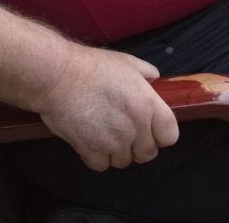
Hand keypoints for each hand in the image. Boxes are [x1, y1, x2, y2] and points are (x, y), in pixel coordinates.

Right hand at [36, 48, 178, 171]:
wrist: (59, 77)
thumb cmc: (92, 67)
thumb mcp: (128, 63)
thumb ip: (147, 74)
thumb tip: (156, 79)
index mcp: (148, 104)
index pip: (170, 136)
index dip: (162, 135)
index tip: (153, 132)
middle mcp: (135, 126)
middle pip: (147, 153)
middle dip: (139, 146)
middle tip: (127, 134)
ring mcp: (113, 141)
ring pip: (124, 161)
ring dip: (117, 152)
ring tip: (106, 135)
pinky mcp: (91, 150)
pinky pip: (101, 165)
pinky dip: (97, 158)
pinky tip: (91, 142)